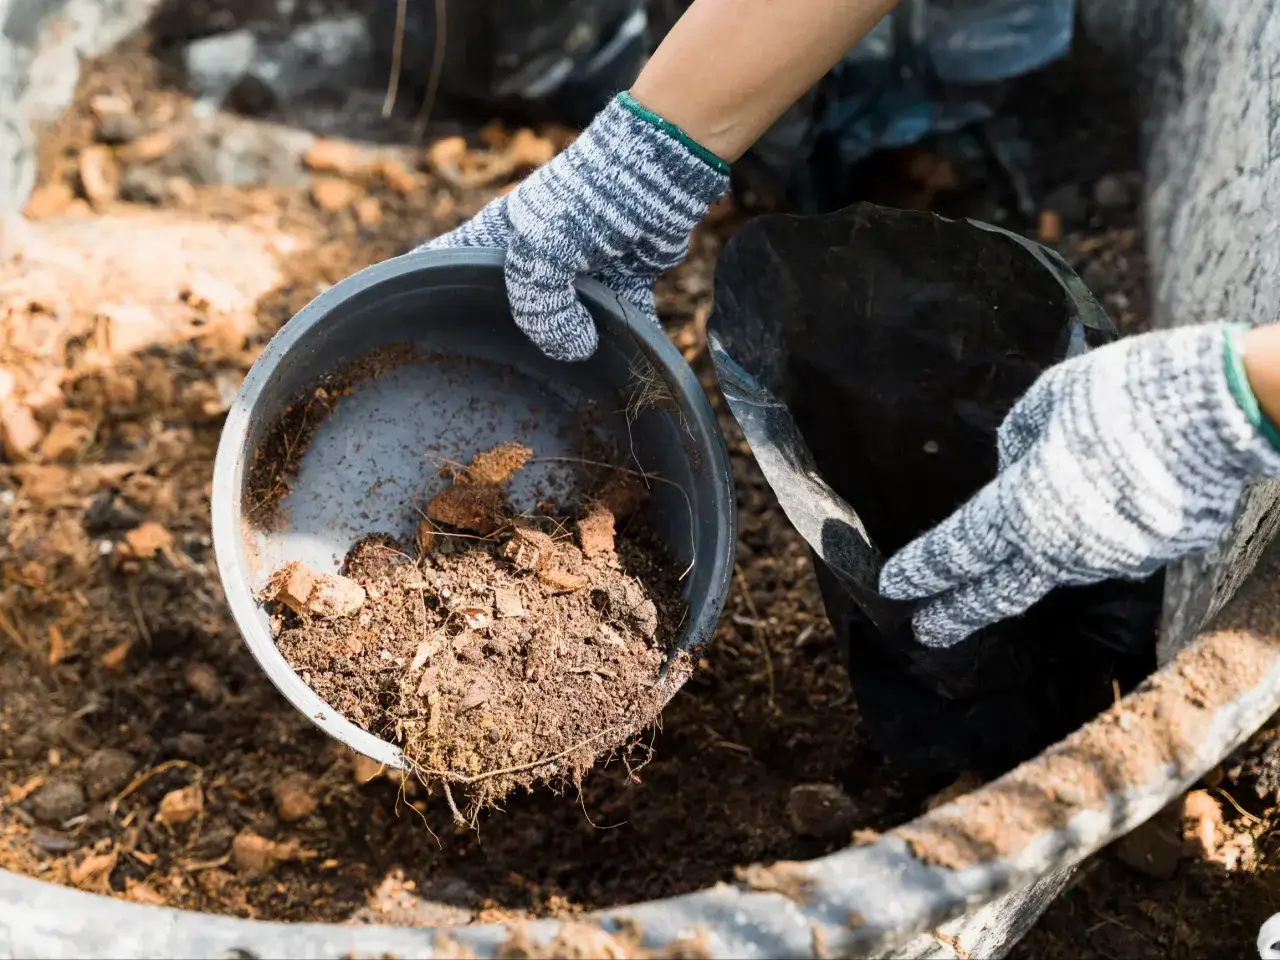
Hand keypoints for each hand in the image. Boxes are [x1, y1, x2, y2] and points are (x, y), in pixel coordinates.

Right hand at [421, 94, 727, 361]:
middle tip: (498, 384)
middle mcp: (533, 258)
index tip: (405, 331)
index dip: (422, 292)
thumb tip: (573, 351)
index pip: (444, 264)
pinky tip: (625, 367)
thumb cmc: (585, 199)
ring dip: (572, 349)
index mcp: (497, 241)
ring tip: (566, 388)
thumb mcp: (544, 250)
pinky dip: (626, 340)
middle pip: (509, 310)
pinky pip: (620, 319)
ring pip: (567, 323)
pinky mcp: (622, 280)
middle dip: (506, 344)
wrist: (658, 170)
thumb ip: (542, 308)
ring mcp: (578, 272)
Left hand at [879, 322, 1279, 646]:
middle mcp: (1060, 548)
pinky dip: (1092, 535)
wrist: (1222, 412)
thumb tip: (1014, 466)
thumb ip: (1018, 439)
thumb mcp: (1049, 399)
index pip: (956, 551)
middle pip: (997, 593)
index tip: (892, 586)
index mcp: (1021, 508)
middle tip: (927, 632)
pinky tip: (1104, 505)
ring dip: (1035, 559)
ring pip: (1057, 566)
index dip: (921, 570)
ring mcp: (1110, 560)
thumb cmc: (1123, 394)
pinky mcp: (1154, 556)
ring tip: (1029, 536)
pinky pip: (1106, 548)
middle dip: (958, 613)